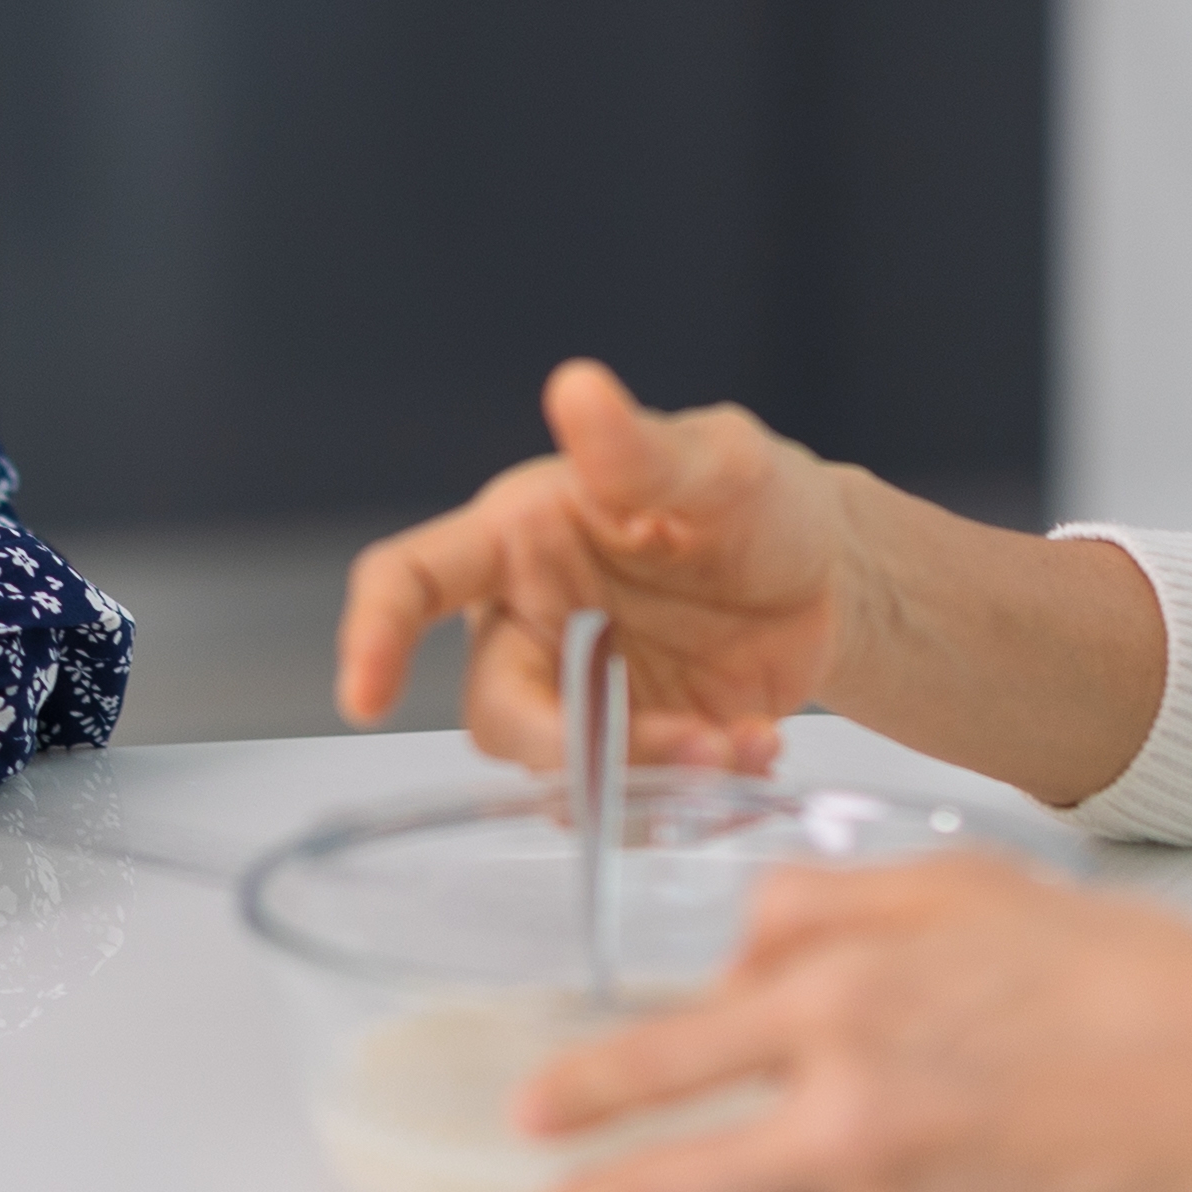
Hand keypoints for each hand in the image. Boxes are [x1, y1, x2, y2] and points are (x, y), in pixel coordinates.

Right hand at [336, 360, 859, 770]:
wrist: (829, 575)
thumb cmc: (751, 495)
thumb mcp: (716, 462)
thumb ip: (643, 450)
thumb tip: (578, 388)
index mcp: (518, 541)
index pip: (413, 580)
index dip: (374, 634)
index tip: (362, 700)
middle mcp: (533, 626)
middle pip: (496, 711)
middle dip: (569, 749)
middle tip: (671, 747)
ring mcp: (583, 698)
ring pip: (566, 775)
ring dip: (644, 782)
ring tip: (735, 747)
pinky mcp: (638, 752)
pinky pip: (637, 802)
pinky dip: (697, 795)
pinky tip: (757, 746)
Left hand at [517, 855, 1191, 1191]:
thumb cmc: (1120, 977)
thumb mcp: (956, 885)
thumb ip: (820, 909)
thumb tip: (735, 959)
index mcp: (843, 1002)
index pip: (661, 1059)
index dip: (583, 1092)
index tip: (537, 1113)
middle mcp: (851, 1119)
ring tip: (857, 1156)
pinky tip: (962, 1174)